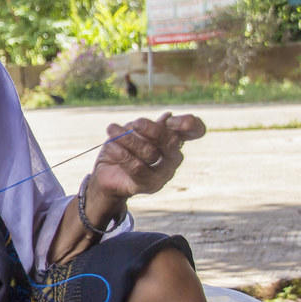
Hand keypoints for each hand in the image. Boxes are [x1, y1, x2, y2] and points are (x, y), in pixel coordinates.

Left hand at [87, 112, 205, 210]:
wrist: (105, 172)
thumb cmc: (123, 147)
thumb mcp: (134, 130)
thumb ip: (151, 125)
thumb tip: (169, 116)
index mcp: (173, 139)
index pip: (195, 130)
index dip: (189, 124)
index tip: (170, 121)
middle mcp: (173, 157)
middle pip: (171, 140)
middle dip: (151, 129)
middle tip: (134, 123)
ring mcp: (163, 173)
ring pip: (150, 152)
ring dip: (128, 139)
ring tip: (112, 129)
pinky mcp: (149, 185)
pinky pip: (137, 167)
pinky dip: (121, 154)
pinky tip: (111, 146)